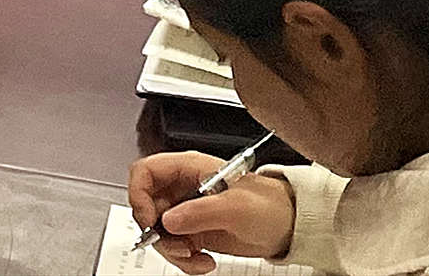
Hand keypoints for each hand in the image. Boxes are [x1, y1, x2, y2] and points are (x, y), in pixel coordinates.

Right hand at [127, 157, 294, 270]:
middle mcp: (183, 188)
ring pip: (157, 231)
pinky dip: (183, 260)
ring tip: (194, 257)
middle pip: (147, 205)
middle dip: (156, 231)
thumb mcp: (236, 207)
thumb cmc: (271, 205)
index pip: (145, 171)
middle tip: (176, 246)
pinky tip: (203, 261)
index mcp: (189, 168)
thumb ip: (200, 212)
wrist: (289, 228)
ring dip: (171, 251)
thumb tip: (168, 220)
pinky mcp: (193, 232)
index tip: (151, 220)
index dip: (140, 194)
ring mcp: (187, 211)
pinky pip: (173, 247)